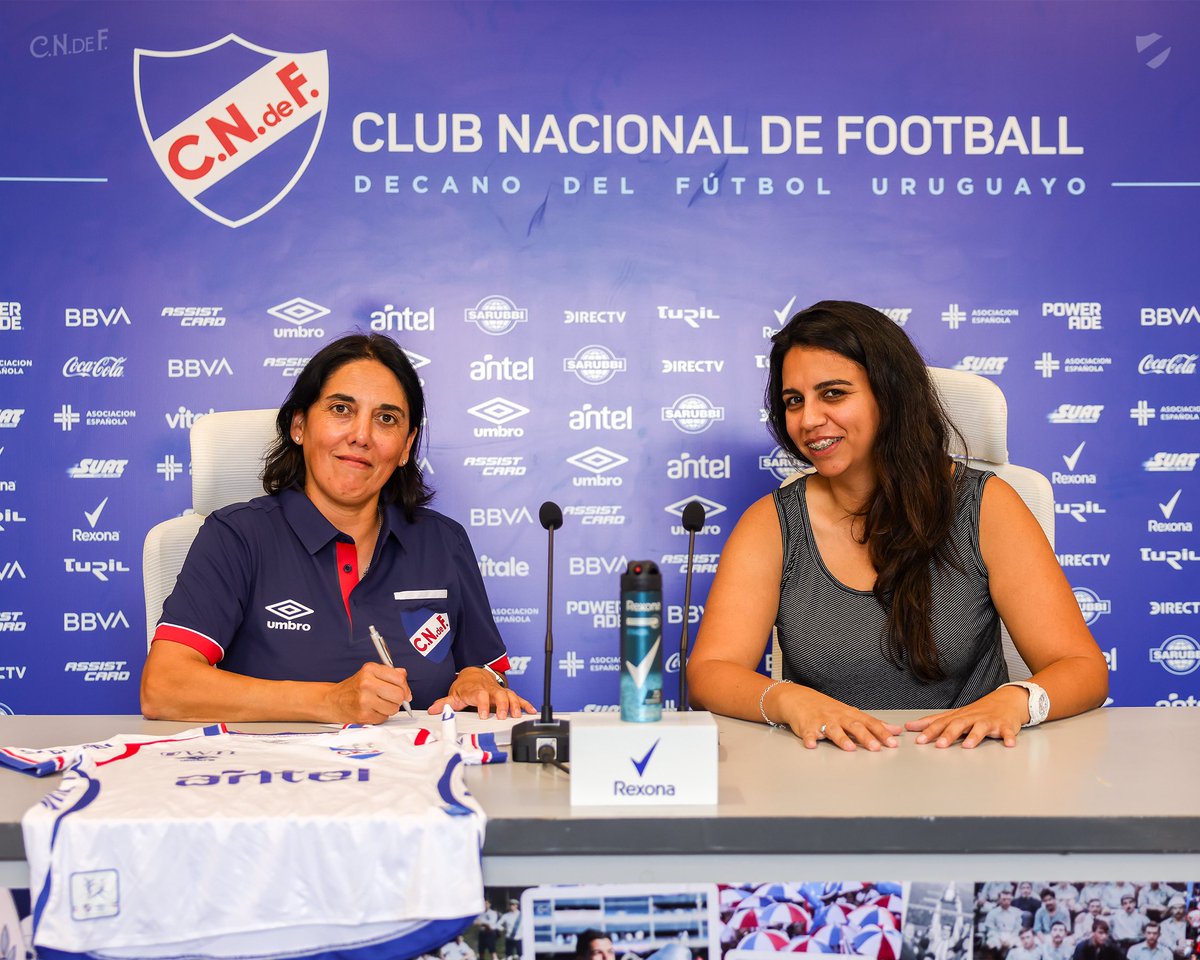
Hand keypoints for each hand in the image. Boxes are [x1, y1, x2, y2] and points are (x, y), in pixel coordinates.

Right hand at [325, 662, 411, 723]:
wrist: (333, 701)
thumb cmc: (353, 687)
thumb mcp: (369, 673)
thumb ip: (389, 672)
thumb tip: (404, 676)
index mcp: (370, 670)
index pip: (399, 678)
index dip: (405, 687)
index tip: (405, 692)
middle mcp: (367, 684)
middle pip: (399, 694)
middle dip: (399, 698)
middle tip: (391, 698)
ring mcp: (364, 700)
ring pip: (393, 708)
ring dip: (390, 708)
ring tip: (379, 704)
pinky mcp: (363, 715)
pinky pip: (384, 718)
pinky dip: (381, 716)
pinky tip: (372, 710)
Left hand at [430, 667, 537, 719]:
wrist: (475, 675)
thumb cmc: (466, 687)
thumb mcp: (454, 694)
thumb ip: (445, 703)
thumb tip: (433, 709)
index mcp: (476, 690)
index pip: (480, 695)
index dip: (483, 705)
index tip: (484, 716)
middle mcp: (490, 689)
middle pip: (498, 695)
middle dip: (502, 705)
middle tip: (503, 717)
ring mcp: (499, 691)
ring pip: (510, 695)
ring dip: (515, 705)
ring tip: (518, 715)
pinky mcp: (507, 694)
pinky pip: (518, 698)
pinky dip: (526, 703)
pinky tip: (531, 710)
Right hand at [772, 684, 900, 750]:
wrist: (799, 698)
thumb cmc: (828, 709)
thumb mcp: (851, 713)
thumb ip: (872, 724)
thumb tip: (895, 730)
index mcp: (850, 715)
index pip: (869, 723)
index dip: (881, 732)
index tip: (893, 742)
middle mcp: (838, 717)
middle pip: (854, 726)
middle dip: (866, 737)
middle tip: (876, 748)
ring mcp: (822, 721)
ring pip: (833, 730)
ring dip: (841, 739)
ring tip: (849, 748)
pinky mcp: (807, 726)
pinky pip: (808, 733)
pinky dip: (810, 739)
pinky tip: (812, 745)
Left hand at [905, 685, 1028, 747]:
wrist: (1006, 700)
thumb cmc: (977, 711)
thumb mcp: (955, 715)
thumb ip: (933, 722)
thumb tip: (910, 726)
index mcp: (959, 717)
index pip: (941, 723)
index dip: (929, 731)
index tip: (918, 740)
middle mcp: (972, 718)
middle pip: (958, 725)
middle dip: (948, 735)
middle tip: (939, 745)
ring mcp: (988, 721)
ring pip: (980, 728)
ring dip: (974, 737)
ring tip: (967, 746)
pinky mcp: (1005, 726)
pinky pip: (1007, 732)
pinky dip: (1008, 737)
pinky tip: (1008, 744)